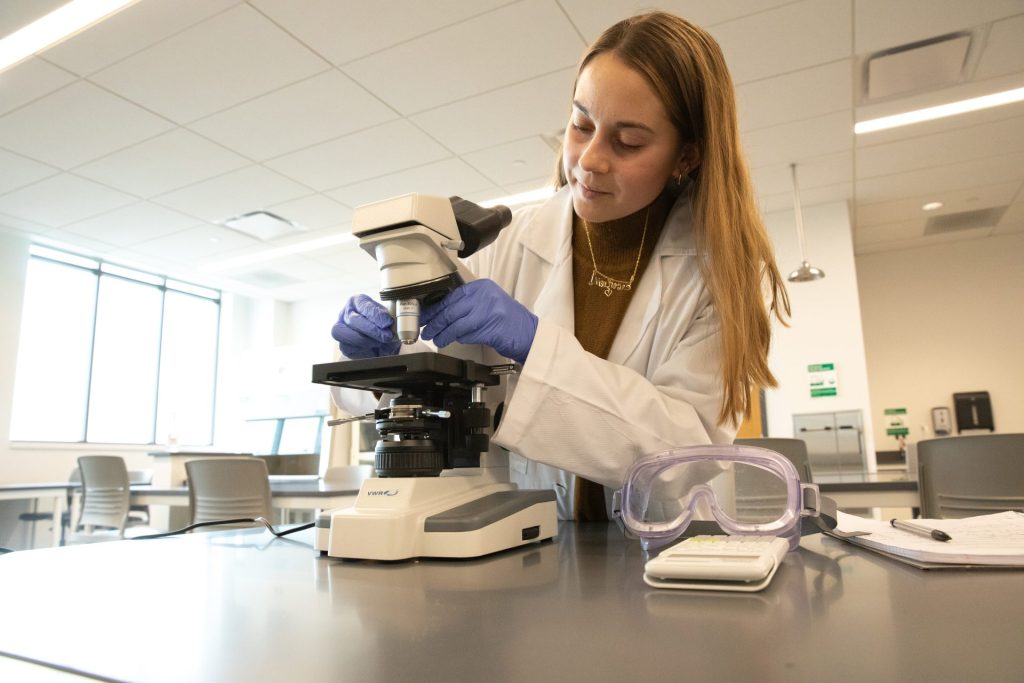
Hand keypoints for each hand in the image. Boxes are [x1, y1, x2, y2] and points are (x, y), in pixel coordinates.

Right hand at [331, 295, 399, 358]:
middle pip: (353, 319)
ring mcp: (341, 329)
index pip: (363, 305)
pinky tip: (372, 350)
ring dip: (365, 340)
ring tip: (380, 343)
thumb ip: (389, 320)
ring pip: (345, 333)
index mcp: (358, 301)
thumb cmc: (383, 326)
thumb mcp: (389, 319)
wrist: (382, 342)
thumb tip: (390, 325)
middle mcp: (346, 313)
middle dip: (372, 330)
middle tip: (386, 336)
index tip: (387, 322)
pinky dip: (362, 350)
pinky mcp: (343, 345)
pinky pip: (347, 347)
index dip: (375, 314)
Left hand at [420, 279, 536, 363]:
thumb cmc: (508, 322)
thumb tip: (441, 312)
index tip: (426, 314)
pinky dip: (452, 337)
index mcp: (482, 287)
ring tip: (433, 337)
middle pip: (451, 307)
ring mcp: (487, 309)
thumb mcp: (488, 304)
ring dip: (441, 331)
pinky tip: (445, 341)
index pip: (452, 295)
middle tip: (425, 327)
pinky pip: (463, 332)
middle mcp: (484, 295)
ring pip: (454, 320)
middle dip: (434, 319)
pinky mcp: (488, 326)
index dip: (436, 306)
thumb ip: (468, 305)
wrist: (529, 334)